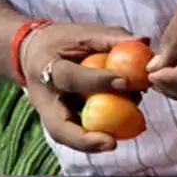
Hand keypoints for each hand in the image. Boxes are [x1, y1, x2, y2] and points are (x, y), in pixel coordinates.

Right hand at [16, 19, 136, 152]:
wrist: (32, 53)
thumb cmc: (60, 42)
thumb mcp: (82, 33)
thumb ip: (111, 38)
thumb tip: (144, 40)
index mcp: (46, 67)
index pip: (70, 77)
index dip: (96, 81)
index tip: (123, 82)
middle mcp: (44, 97)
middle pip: (58, 126)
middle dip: (84, 139)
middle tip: (111, 143)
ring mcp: (48, 113)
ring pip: (66, 136)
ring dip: (92, 142)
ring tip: (117, 140)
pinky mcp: (58, 122)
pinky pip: (75, 135)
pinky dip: (95, 137)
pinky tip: (119, 133)